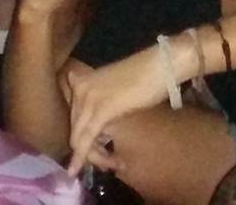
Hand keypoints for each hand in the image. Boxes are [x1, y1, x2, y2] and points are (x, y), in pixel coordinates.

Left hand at [65, 47, 169, 173]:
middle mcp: (80, 89)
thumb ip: (101, 102)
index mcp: (82, 82)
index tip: (94, 153)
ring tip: (110, 165)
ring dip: (90, 157)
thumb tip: (97, 128)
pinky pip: (85, 140)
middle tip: (106, 164)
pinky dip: (83, 157)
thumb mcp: (115, 89)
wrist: (161, 65)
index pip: (73, 119)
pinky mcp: (101, 110)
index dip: (80, 139)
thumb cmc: (146, 77)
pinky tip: (78, 170)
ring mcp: (88, 98)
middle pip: (73, 130)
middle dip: (85, 152)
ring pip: (77, 138)